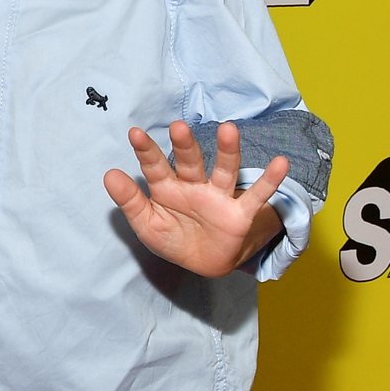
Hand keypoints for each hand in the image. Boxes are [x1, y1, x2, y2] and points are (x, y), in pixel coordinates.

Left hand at [104, 120, 286, 276]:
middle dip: (185, 145)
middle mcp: (194, 186)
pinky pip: (256, 196)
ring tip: (229, 130)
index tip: (134, 133)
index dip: (146, 151)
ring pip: (223, 170)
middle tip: (178, 127)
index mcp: (167, 188)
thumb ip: (130, 201)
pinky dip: (269, 181)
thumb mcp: (147, 224)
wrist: (204, 263)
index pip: (155, 167)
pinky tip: (281, 164)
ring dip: (227, 151)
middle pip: (190, 162)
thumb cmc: (173, 237)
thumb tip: (109, 174)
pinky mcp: (239, 214)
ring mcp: (218, 197)